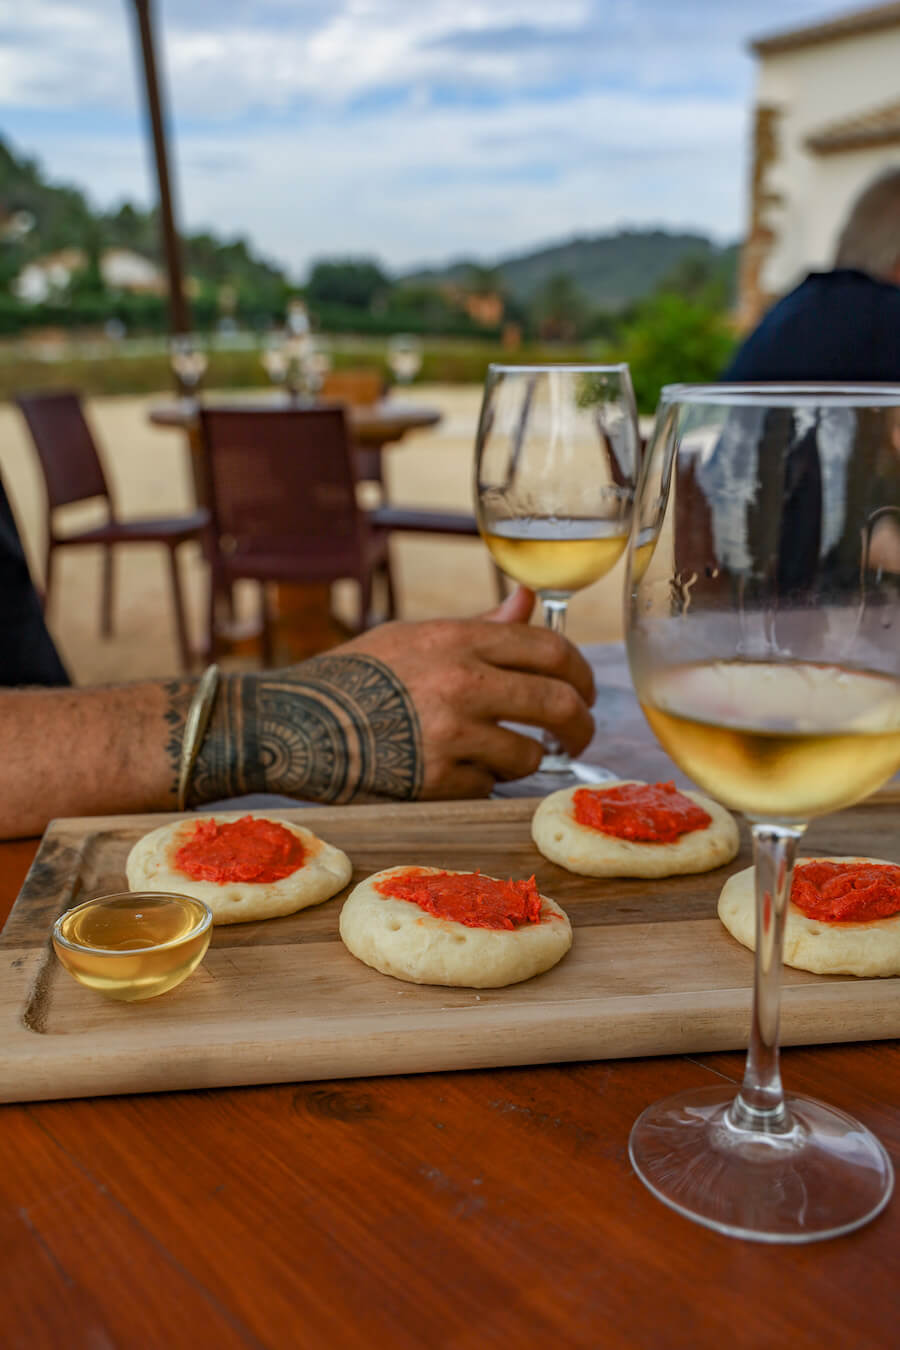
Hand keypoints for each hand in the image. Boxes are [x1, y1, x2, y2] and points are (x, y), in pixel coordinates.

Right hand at [340, 587, 595, 796]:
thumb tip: (530, 602)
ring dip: (522, 760)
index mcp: (458, 639)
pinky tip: (452, 771)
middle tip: (578, 734)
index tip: (585, 692)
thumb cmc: (352, 677)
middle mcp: (461, 683)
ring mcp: (449, 735)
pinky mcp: (434, 782)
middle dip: (580, 725)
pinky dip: (479, 784)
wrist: (291, 725)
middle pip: (558, 705)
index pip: (552, 650)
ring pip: (527, 756)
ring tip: (495, 754)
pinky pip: (486, 788)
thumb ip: (480, 626)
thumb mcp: (415, 636)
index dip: (582, 675)